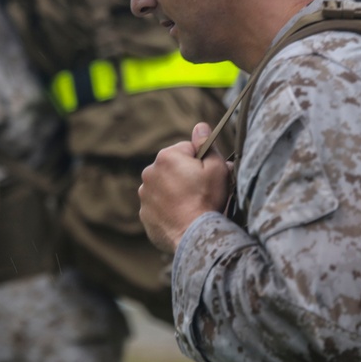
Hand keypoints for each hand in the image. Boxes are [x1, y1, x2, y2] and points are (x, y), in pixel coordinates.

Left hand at [140, 122, 230, 253]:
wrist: (194, 235)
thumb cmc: (207, 199)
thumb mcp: (216, 168)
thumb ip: (207, 144)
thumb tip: (200, 126)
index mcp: (167, 157)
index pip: (187, 149)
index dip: (201, 161)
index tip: (207, 175)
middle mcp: (150, 172)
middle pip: (173, 167)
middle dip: (186, 175)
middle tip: (201, 192)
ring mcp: (145, 195)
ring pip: (165, 186)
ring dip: (175, 191)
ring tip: (191, 206)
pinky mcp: (144, 214)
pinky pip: (158, 206)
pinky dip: (168, 209)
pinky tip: (182, 216)